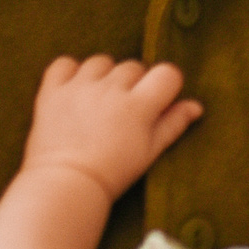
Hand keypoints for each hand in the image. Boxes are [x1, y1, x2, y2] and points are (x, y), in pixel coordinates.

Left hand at [20, 56, 202, 198]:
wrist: (65, 186)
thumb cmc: (113, 173)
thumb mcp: (149, 152)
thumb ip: (173, 124)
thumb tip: (196, 106)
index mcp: (138, 105)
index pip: (167, 73)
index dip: (166, 85)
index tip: (158, 101)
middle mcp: (110, 89)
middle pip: (133, 66)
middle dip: (134, 84)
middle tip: (124, 110)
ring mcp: (79, 87)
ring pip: (101, 62)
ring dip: (104, 76)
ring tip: (98, 101)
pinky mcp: (52, 90)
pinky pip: (64, 63)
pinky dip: (70, 72)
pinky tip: (74, 90)